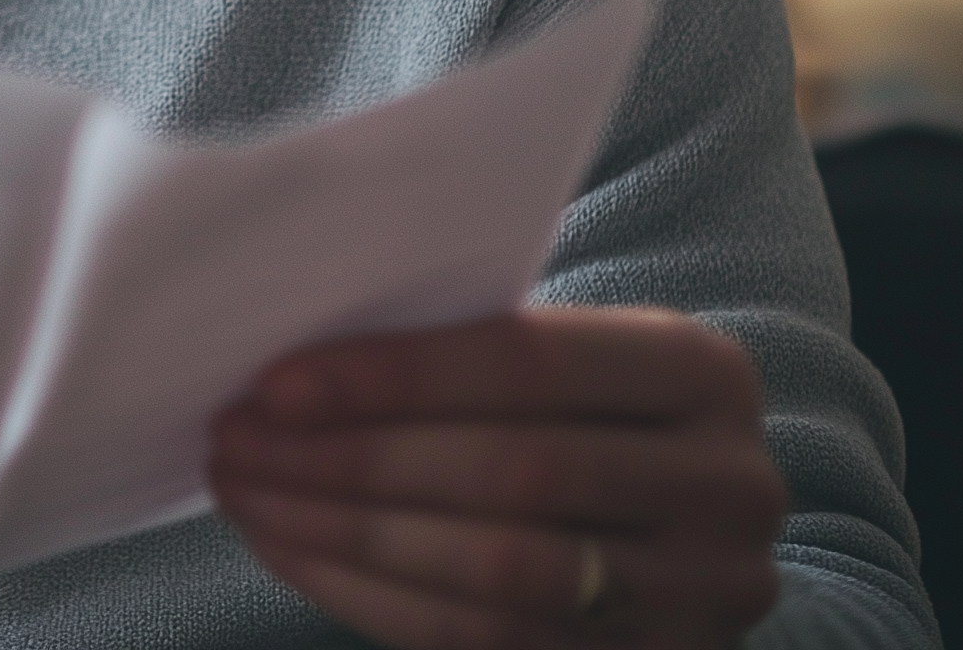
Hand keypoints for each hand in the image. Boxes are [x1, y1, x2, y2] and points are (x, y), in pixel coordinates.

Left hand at [209, 308, 783, 648]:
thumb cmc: (580, 401)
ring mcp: (700, 598)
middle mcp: (725, 486)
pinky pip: (484, 642)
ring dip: (345, 535)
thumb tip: (298, 362)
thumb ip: (470, 343)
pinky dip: (371, 597)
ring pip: (494, 572)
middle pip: (510, 475)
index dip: (397, 375)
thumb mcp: (570, 349)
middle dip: (353, 459)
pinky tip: (293, 552)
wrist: (682, 511)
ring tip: (248, 493)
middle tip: (237, 440)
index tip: (276, 382)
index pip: (529, 362)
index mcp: (701, 371)